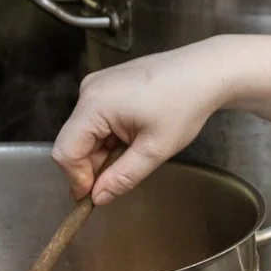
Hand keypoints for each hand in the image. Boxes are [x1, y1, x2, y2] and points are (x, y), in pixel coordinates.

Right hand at [51, 40, 232, 205]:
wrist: (205, 72)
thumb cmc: (184, 105)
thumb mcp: (155, 149)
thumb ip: (122, 177)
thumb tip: (97, 198)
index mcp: (94, 104)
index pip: (65, 151)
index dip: (77, 178)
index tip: (95, 196)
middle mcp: (88, 90)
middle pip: (74, 141)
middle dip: (93, 165)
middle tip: (122, 176)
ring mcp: (97, 85)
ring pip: (85, 132)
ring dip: (104, 151)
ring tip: (136, 152)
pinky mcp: (107, 85)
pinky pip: (96, 119)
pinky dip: (109, 136)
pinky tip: (134, 137)